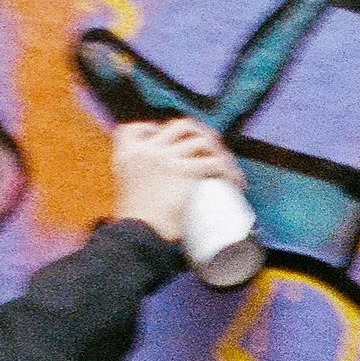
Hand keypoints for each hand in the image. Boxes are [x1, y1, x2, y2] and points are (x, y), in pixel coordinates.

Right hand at [110, 118, 242, 245]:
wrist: (136, 234)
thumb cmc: (133, 223)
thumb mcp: (125, 192)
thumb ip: (137, 181)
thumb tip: (155, 187)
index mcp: (127, 154)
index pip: (137, 127)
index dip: (154, 128)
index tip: (167, 139)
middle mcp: (147, 150)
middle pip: (179, 126)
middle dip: (200, 132)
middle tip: (211, 147)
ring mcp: (166, 158)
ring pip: (202, 141)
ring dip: (219, 152)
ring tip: (227, 166)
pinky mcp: (185, 171)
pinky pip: (213, 163)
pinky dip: (228, 171)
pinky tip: (234, 182)